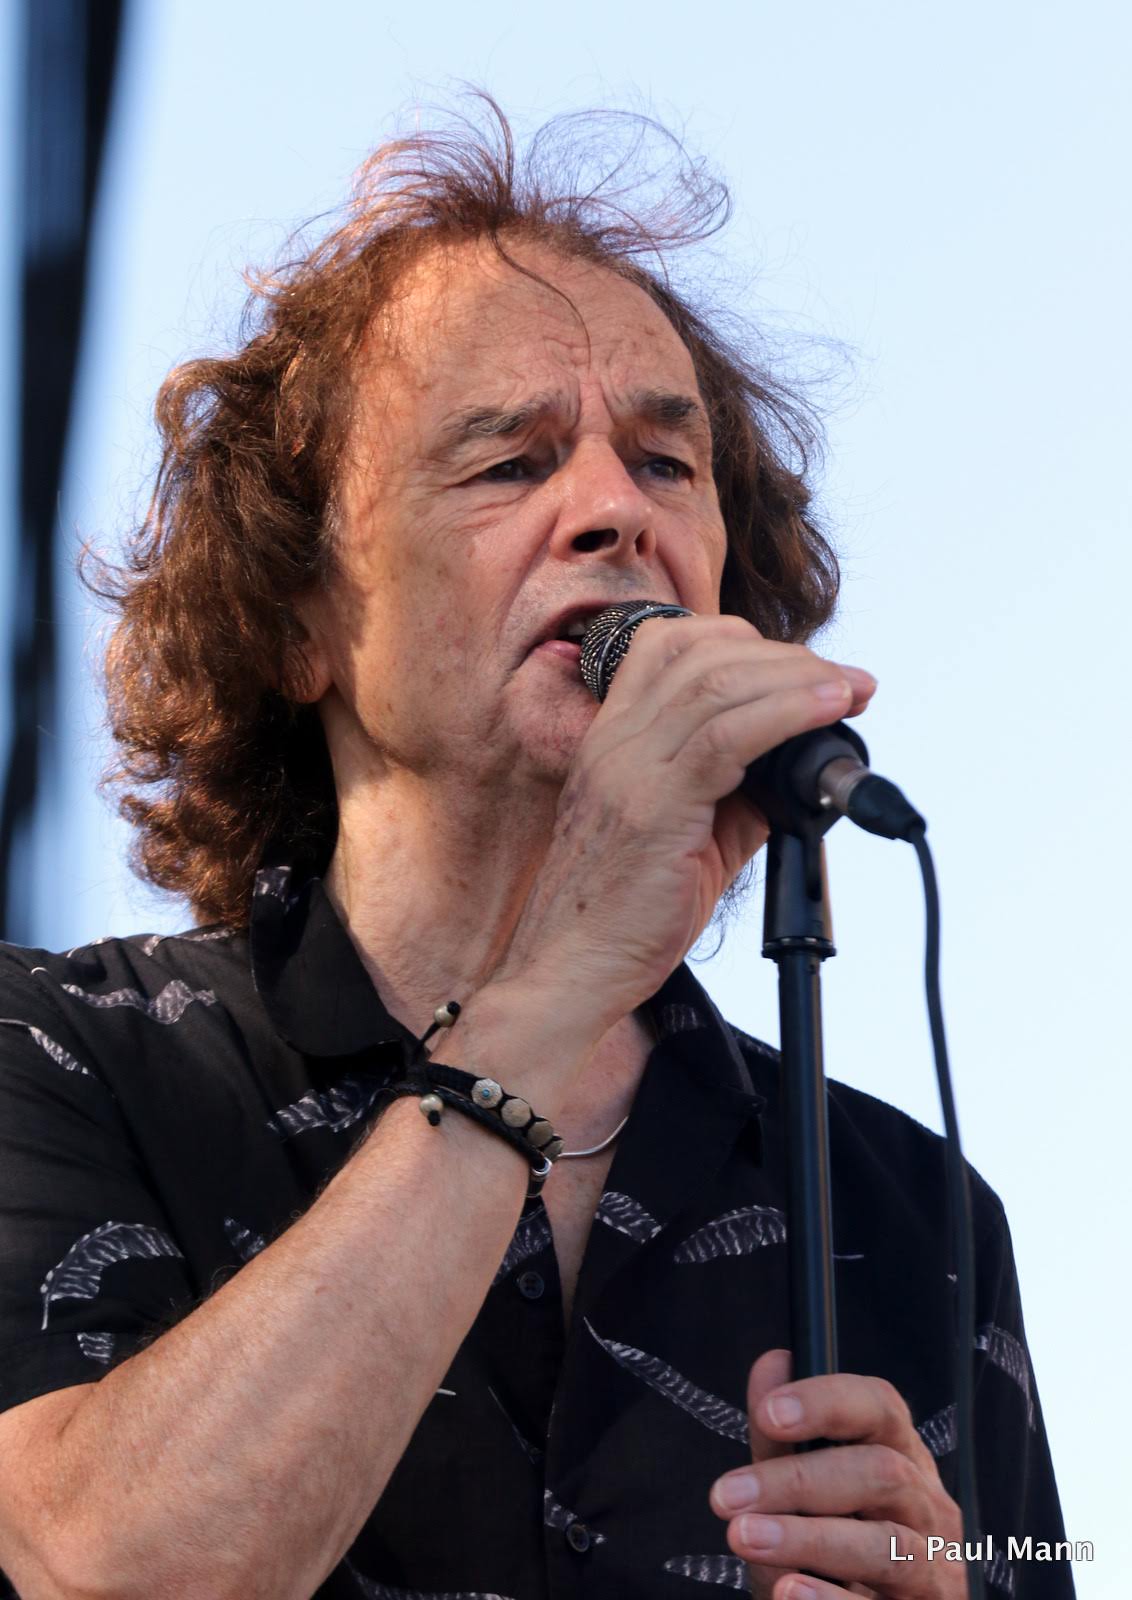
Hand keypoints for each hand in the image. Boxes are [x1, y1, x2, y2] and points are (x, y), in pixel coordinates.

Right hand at [497, 614, 876, 1044]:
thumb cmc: (623, 911)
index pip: (669, 644)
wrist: (571, 969)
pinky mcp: (651, 808)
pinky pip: (726, 737)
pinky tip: (827, 711)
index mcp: (612, 737)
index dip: (743, 641)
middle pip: (704, 654)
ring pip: (718, 684)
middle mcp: (615, 741)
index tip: (802, 666)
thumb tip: (796, 773)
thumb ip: (732, 792)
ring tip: (851, 691)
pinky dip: (787, 713)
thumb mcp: (682, 833)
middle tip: (847, 682)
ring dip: (799, 679)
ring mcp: (627, 769)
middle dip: (788, 658)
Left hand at [708, 1350, 965, 1599]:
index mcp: (901, 1455)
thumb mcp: (800, 1492)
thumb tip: (772, 1364)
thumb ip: (782, 1437)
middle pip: (882, 1473)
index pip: (880, 1407)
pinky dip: (829, 1599)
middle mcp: (927, 1506)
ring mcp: (935, 1567)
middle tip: (727, 1495)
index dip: (826, 1403)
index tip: (768, 1413)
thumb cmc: (830, 1545)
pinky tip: (787, 1590)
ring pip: (886, 1545)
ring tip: (745, 1538)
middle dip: (799, 1481)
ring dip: (809, 1539)